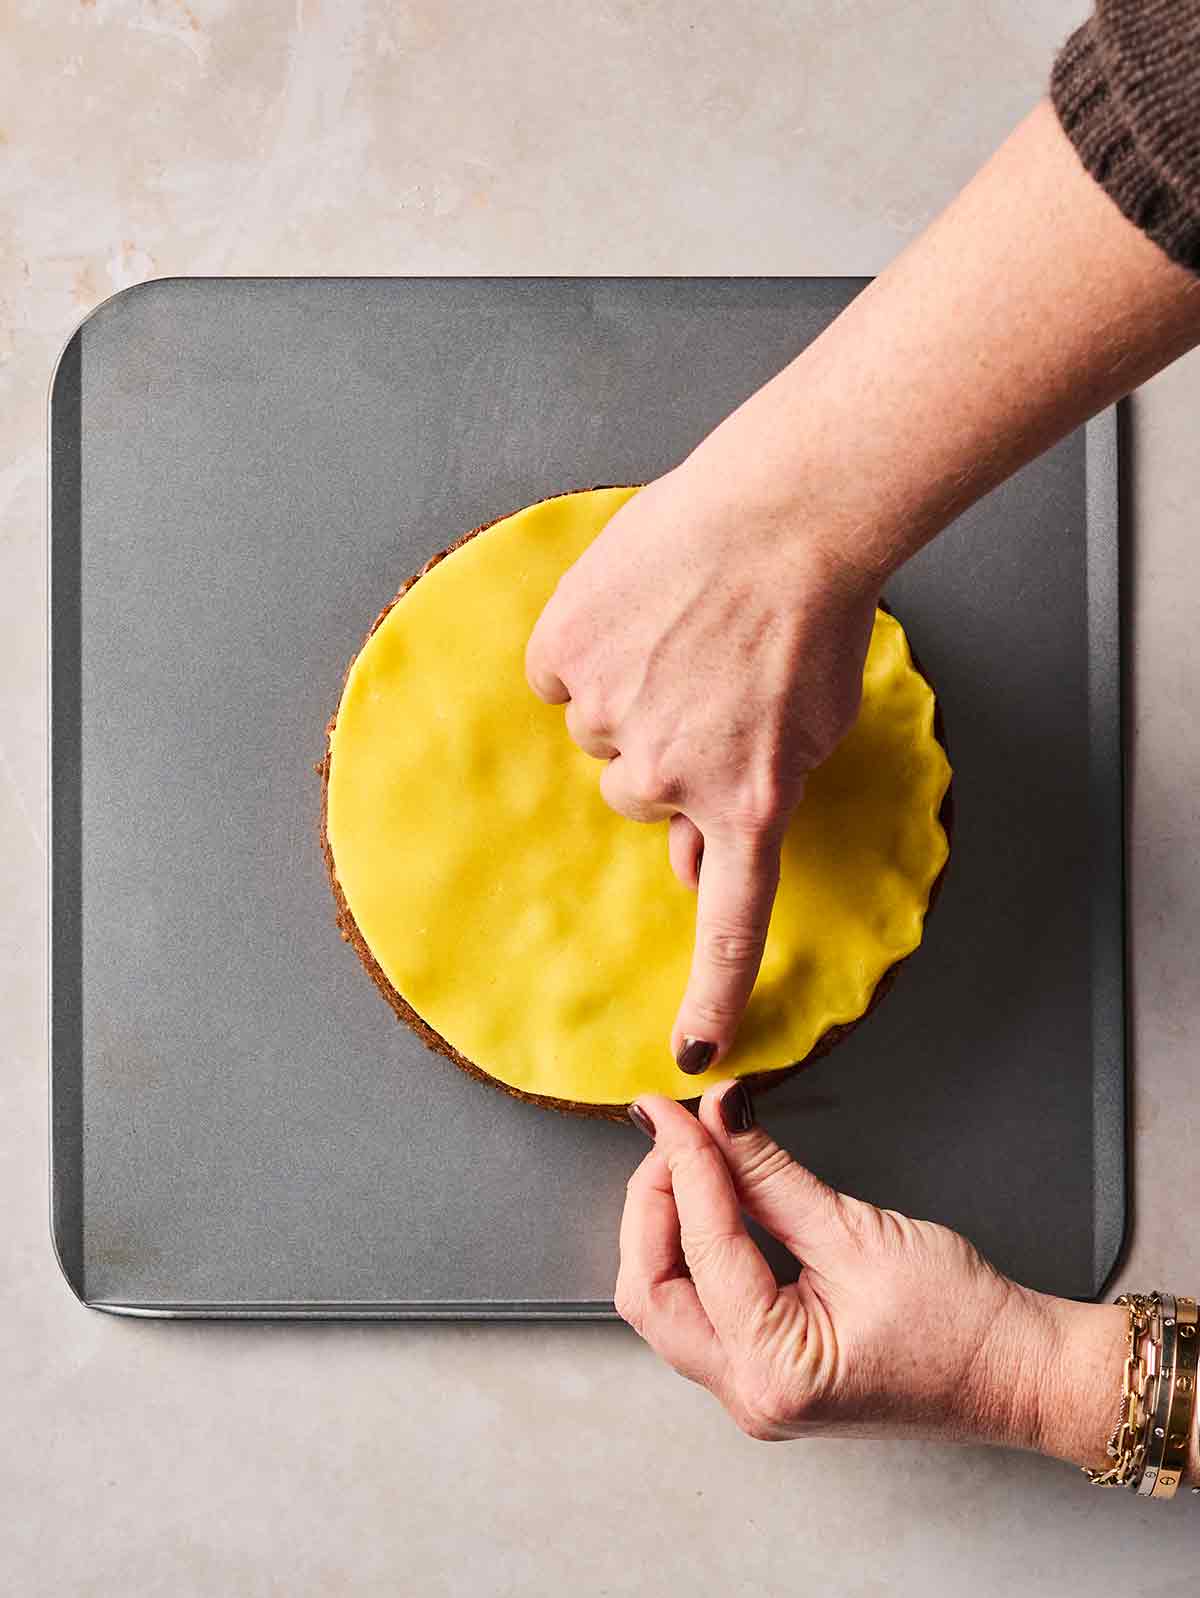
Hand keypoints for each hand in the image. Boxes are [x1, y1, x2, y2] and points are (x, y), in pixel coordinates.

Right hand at [525, 461, 877, 1073]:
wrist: (785, 513)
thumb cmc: (817, 612)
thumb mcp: (814, 727)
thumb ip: (756, 799)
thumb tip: (688, 855)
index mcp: (750, 801)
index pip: (730, 923)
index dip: (712, 995)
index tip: (695, 1057)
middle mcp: (671, 776)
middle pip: (637, 794)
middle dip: (664, 752)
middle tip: (707, 684)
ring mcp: (611, 716)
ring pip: (598, 730)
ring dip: (631, 693)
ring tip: (683, 631)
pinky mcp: (567, 655)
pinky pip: (559, 673)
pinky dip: (588, 648)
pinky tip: (637, 609)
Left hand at [618, 1083, 1128, 1464]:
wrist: (1017, 1373)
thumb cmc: (965, 1322)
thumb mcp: (860, 1232)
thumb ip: (773, 1175)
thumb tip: (718, 1119)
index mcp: (775, 1371)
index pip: (702, 1248)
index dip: (683, 1164)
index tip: (671, 1110)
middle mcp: (750, 1396)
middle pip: (650, 1291)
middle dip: (653, 1203)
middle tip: (676, 1135)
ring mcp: (752, 1392)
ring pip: (664, 1303)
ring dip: (666, 1226)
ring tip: (690, 1158)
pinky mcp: (763, 1373)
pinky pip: (697, 1310)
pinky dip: (691, 1251)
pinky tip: (707, 1201)